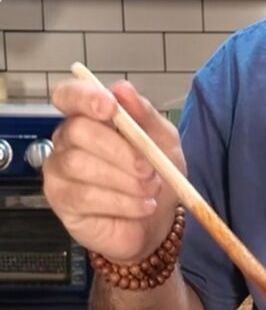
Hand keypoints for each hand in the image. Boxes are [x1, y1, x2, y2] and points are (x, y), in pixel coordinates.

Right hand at [43, 79, 185, 264]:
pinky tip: (141, 206)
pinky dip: (121, 202)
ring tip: (150, 190)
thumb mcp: (163, 140)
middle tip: (149, 169)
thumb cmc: (156, 174)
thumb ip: (145, 115)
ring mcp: (59, 171)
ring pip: (80, 164)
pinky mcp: (61, 201)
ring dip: (125, 179)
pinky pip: (85, 196)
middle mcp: (68, 140)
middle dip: (119, 150)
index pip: (69, 96)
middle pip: (77, 130)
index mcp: (90, 117)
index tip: (110, 108)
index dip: (84, 97)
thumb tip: (122, 88)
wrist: (158, 221)